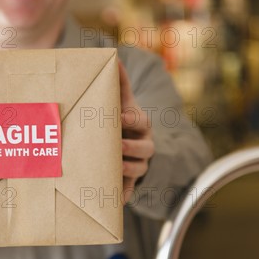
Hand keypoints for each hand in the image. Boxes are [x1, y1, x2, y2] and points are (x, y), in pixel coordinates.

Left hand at [119, 61, 154, 203]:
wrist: (128, 140)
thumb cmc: (120, 117)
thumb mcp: (120, 101)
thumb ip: (117, 82)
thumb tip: (113, 57)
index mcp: (140, 124)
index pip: (141, 121)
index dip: (132, 119)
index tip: (120, 117)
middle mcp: (143, 144)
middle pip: (145, 148)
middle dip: (132, 148)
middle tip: (117, 146)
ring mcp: (138, 163)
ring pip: (139, 168)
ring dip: (129, 170)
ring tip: (115, 169)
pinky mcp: (130, 180)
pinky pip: (130, 190)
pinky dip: (124, 195)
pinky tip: (116, 201)